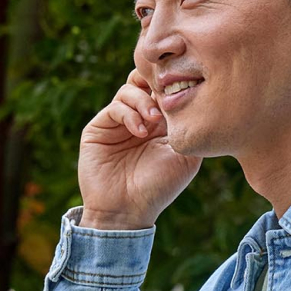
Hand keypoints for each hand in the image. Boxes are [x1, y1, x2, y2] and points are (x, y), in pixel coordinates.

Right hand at [77, 68, 201, 228]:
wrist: (126, 210)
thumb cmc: (159, 187)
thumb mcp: (186, 158)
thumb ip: (190, 128)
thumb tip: (188, 98)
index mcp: (163, 123)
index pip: (167, 90)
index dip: (175, 84)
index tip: (184, 92)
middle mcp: (141, 118)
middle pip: (146, 80)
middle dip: (157, 84)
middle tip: (167, 97)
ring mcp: (119, 121)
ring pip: (131, 88)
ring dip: (145, 101)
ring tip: (155, 122)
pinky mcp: (100, 126)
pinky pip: (116, 106)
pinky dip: (130, 113)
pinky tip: (141, 132)